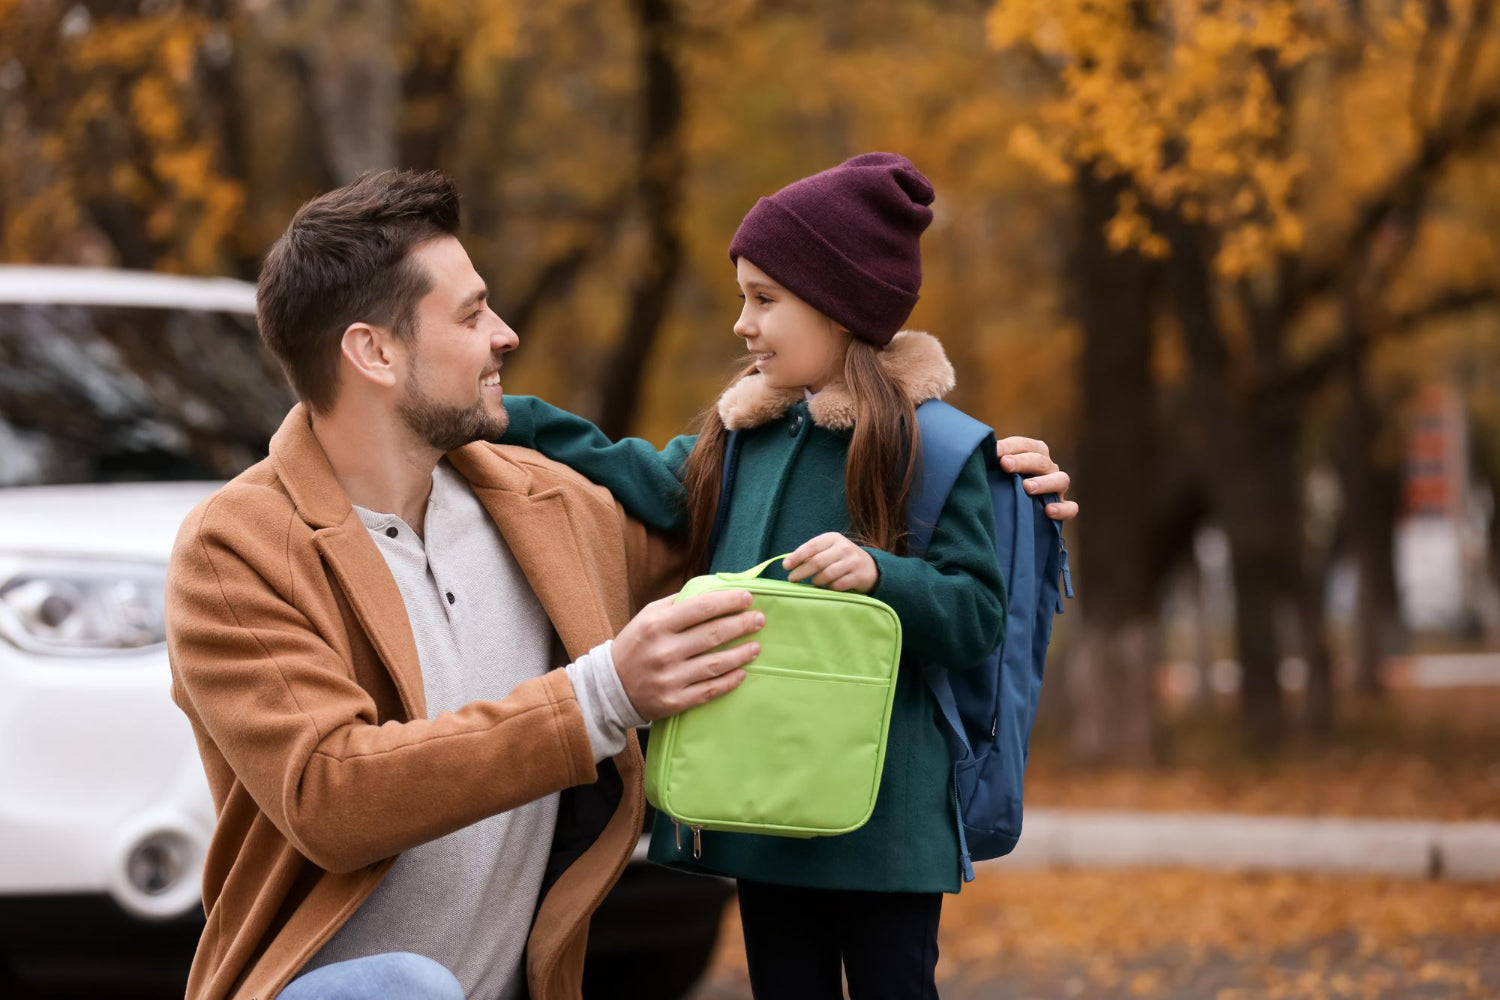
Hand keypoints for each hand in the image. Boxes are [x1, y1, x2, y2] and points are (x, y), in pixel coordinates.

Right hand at [612, 590, 764, 719]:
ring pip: (715, 664)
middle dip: (741, 625)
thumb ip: (677, 603)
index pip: (701, 608)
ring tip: (756, 647)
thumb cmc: (636, 644)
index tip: (748, 598)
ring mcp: (670, 678)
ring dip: (741, 654)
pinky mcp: (674, 701)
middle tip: (759, 620)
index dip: (728, 601)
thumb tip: (714, 592)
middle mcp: (664, 651)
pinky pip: (709, 690)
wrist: (610, 686)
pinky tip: (742, 672)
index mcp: (658, 625)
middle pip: (713, 635)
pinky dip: (729, 681)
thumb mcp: (648, 616)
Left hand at [783, 532, 878, 592]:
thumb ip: (812, 553)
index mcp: (833, 538)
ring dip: (816, 581)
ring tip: (814, 583)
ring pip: (827, 575)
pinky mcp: (859, 576)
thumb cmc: (841, 558)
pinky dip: (829, 588)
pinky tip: (827, 588)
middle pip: (817, 562)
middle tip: (792, 579)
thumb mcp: (829, 549)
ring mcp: (853, 562)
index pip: (811, 546)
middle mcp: (844, 547)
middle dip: (801, 572)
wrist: (870, 567)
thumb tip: (788, 563)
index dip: (797, 556)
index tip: (786, 566)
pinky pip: (837, 585)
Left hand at [996, 436, 1077, 521]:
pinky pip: (1070, 508)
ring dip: (1045, 482)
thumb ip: (993, 461)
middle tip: (1005, 464)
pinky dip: (1062, 509)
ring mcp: (1057, 488)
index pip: (1025, 445)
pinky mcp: (1062, 508)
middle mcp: (1048, 468)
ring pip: (1061, 479)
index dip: (1010, 447)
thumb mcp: (998, 470)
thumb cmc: (1002, 484)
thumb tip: (981, 452)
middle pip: (1040, 460)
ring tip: (1027, 487)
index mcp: (1034, 453)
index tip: (993, 452)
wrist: (1013, 513)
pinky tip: (1048, 511)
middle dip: (1022, 461)